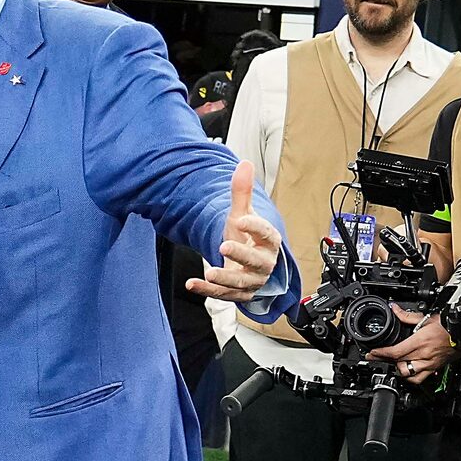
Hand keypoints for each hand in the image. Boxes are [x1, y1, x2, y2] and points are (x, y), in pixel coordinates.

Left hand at [188, 161, 283, 301]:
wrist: (245, 262)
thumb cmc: (247, 237)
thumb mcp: (243, 214)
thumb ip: (242, 192)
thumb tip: (244, 164)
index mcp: (269, 242)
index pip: (267, 234)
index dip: (255, 227)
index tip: (241, 219)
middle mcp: (263, 263)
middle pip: (256, 261)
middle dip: (241, 254)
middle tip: (224, 245)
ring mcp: (251, 281)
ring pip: (240, 282)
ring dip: (224, 278)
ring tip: (209, 271)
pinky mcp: (238, 295)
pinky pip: (223, 295)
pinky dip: (207, 291)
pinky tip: (192, 283)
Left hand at [377, 311, 454, 379]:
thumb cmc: (450, 326)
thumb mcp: (427, 318)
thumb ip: (407, 316)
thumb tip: (394, 309)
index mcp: (420, 341)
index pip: (394, 352)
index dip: (380, 354)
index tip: (371, 353)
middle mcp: (423, 355)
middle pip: (397, 362)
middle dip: (384, 359)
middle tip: (376, 356)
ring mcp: (429, 363)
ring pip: (406, 373)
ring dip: (397, 368)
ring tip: (393, 362)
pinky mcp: (434, 368)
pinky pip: (418, 379)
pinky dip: (409, 377)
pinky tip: (406, 370)